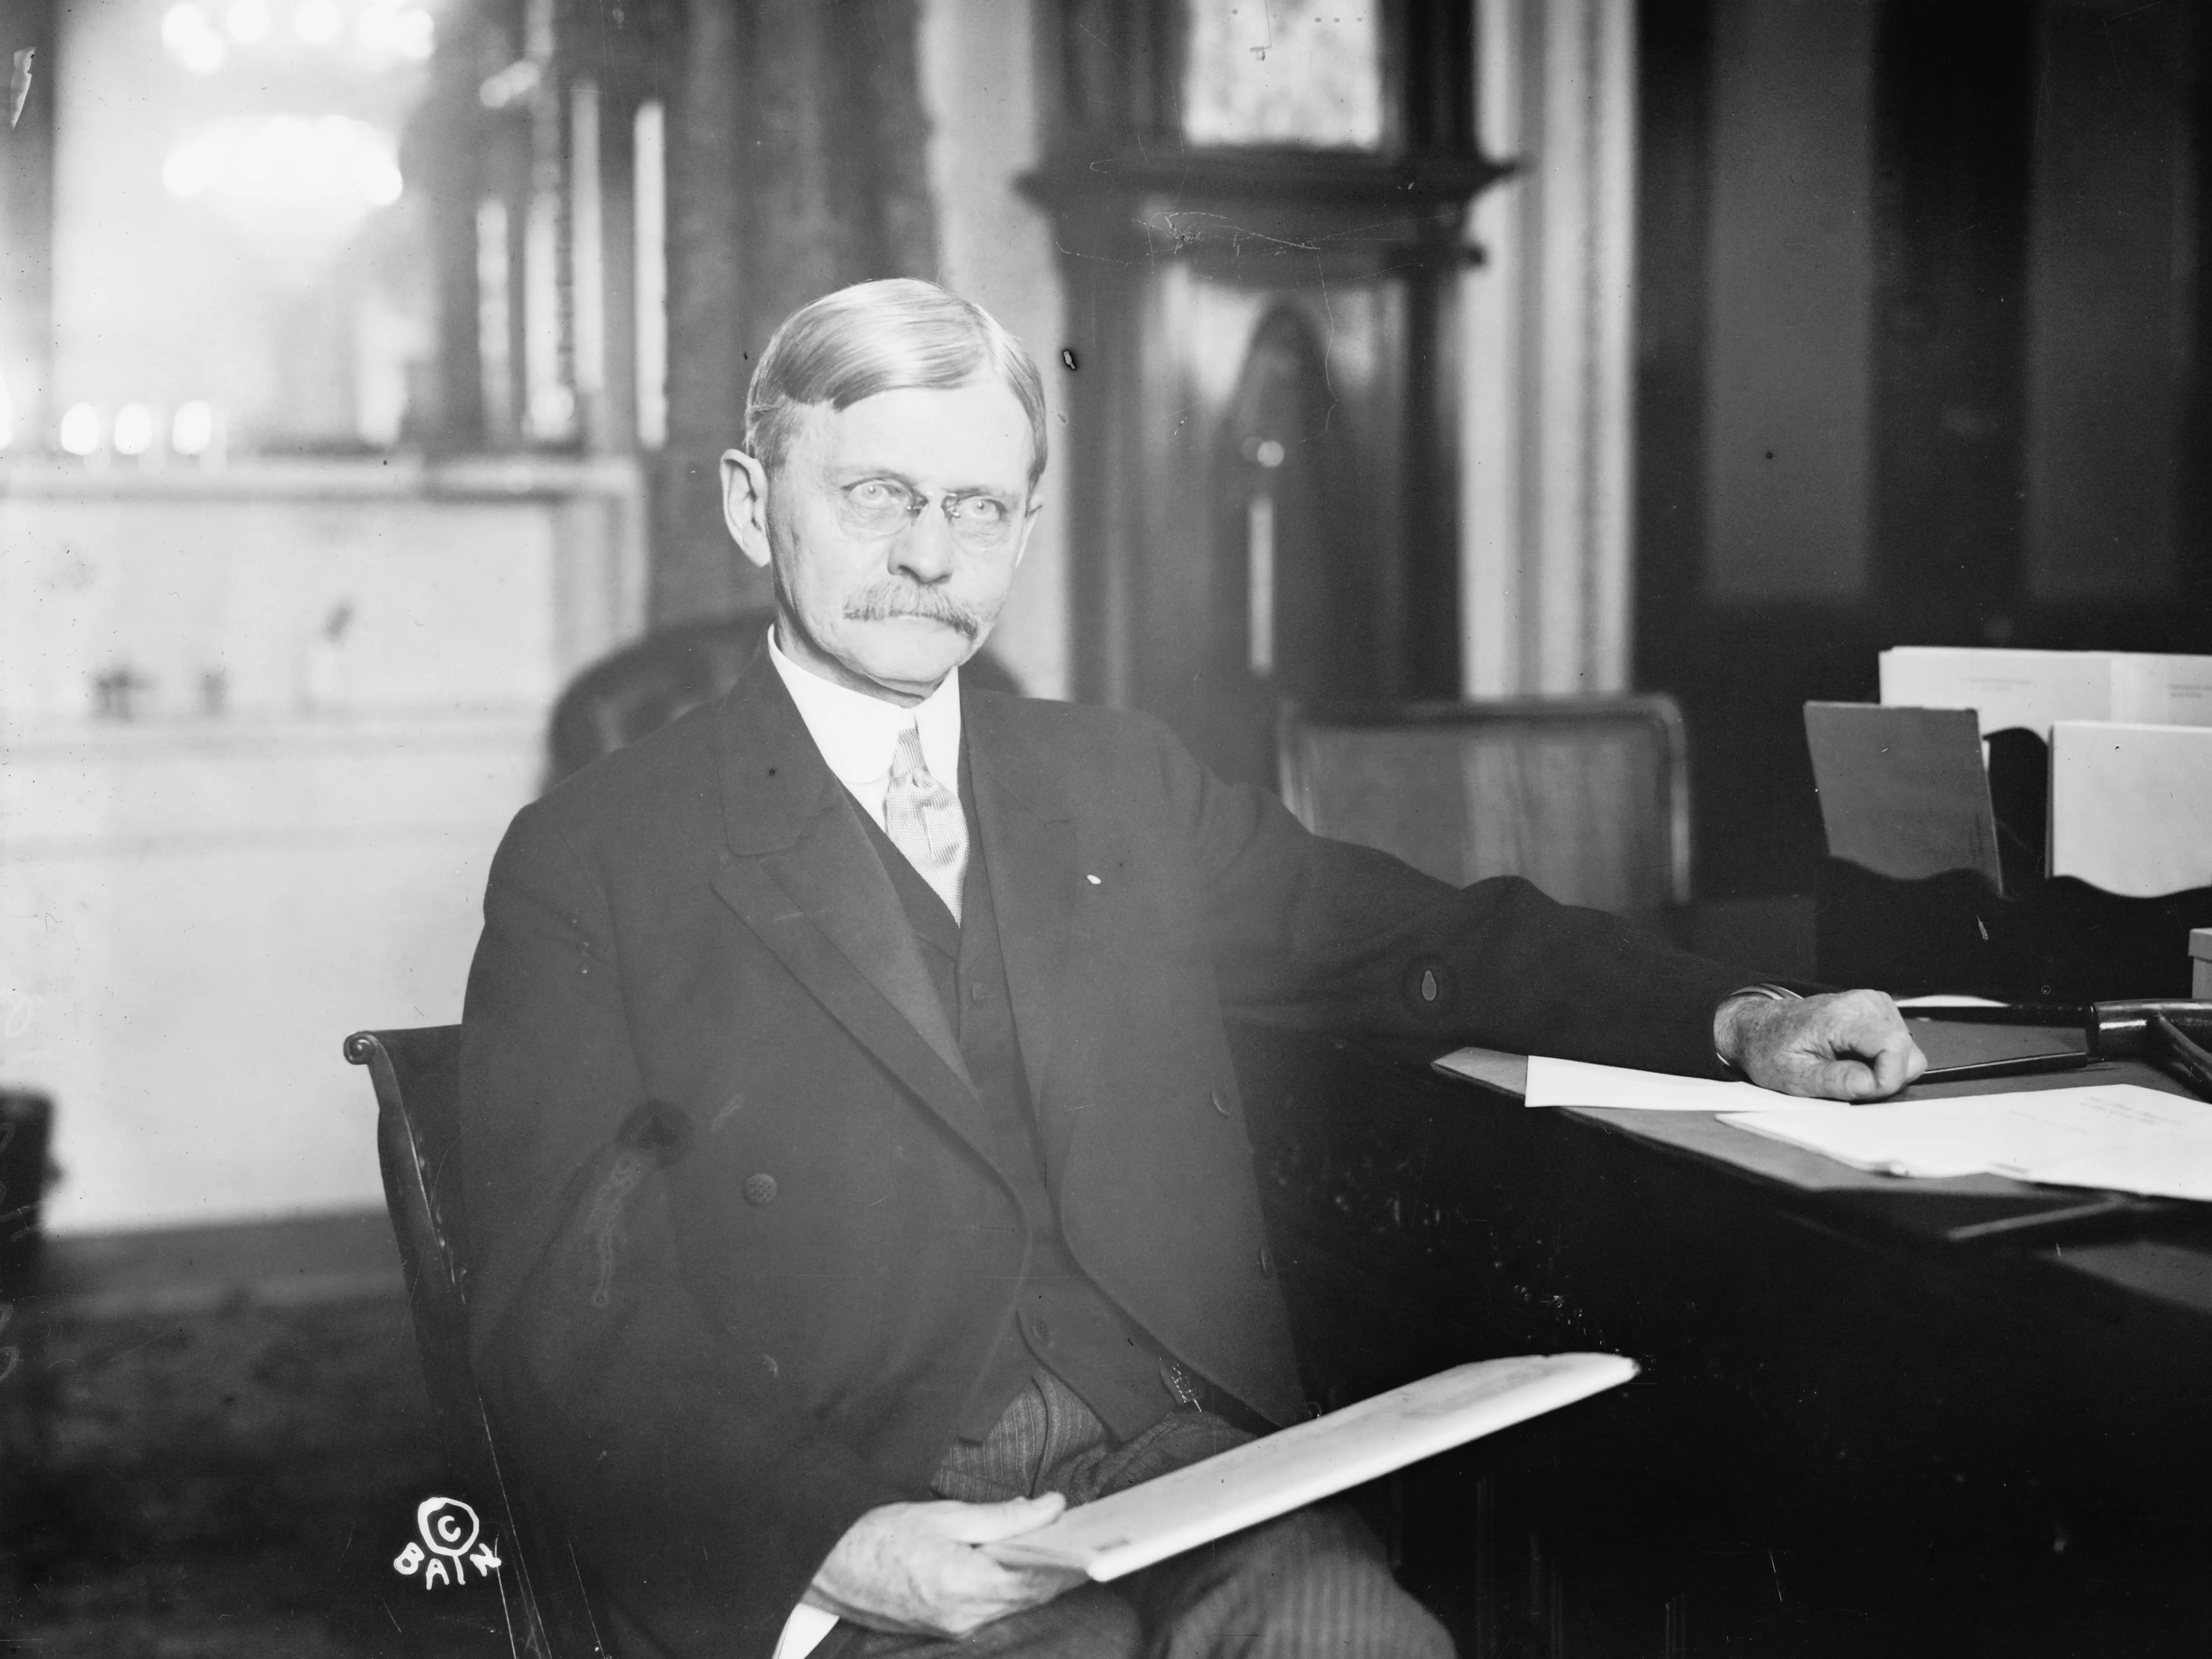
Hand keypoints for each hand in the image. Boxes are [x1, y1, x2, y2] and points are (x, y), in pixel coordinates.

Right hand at [802, 1493, 1085, 1637]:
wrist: (830, 1567)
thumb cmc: (880, 1535)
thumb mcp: (945, 1514)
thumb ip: (1003, 1516)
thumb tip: (1051, 1507)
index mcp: (965, 1583)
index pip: (1036, 1576)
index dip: (1070, 1561)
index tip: (1096, 1542)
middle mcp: (966, 1615)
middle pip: (1031, 1594)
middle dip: (1062, 1569)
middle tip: (1088, 1540)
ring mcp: (956, 1627)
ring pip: (1016, 1603)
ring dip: (1040, 1579)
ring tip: (1063, 1547)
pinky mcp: (948, 1628)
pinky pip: (995, 1609)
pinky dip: (1014, 1587)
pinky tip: (1023, 1564)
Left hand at [1715, 988, 1925, 1099]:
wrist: (1762, 1028)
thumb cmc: (1773, 1051)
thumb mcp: (1795, 1077)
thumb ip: (1838, 1081)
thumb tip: (1876, 1084)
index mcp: (1840, 1017)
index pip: (1893, 1046)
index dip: (1887, 1078)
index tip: (1863, 1089)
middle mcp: (1863, 1003)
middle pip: (1908, 1054)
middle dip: (1884, 1077)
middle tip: (1846, 1077)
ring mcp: (1874, 1003)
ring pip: (1908, 1052)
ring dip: (1881, 1068)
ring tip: (1843, 1063)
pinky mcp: (1879, 1009)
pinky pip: (1900, 1045)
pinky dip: (1880, 1058)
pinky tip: (1851, 1054)